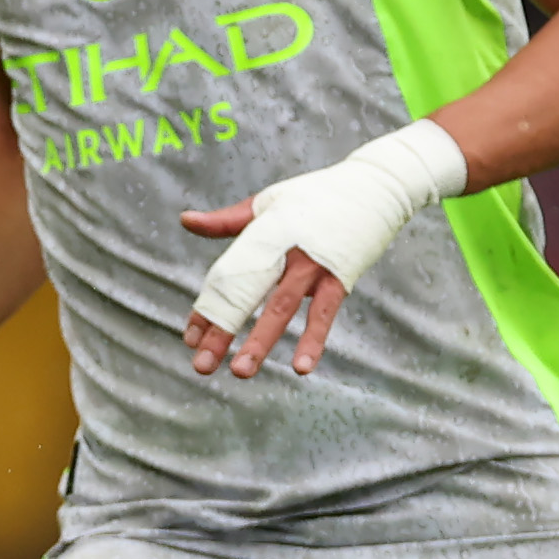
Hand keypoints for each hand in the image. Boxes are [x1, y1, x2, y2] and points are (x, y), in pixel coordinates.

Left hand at [181, 121, 466, 380]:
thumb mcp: (267, 203)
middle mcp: (283, 250)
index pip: (225, 276)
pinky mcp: (340, 277)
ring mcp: (313, 265)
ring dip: (260, 341)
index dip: (207, 308)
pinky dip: (313, 341)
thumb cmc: (315, 196)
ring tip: (240, 372)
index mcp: (261, 233)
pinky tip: (302, 368)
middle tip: (201, 366)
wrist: (374, 186)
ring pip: (280, 308)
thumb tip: (184, 221)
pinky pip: (323, 314)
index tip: (189, 338)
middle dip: (222, 332)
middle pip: (245, 295)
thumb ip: (226, 221)